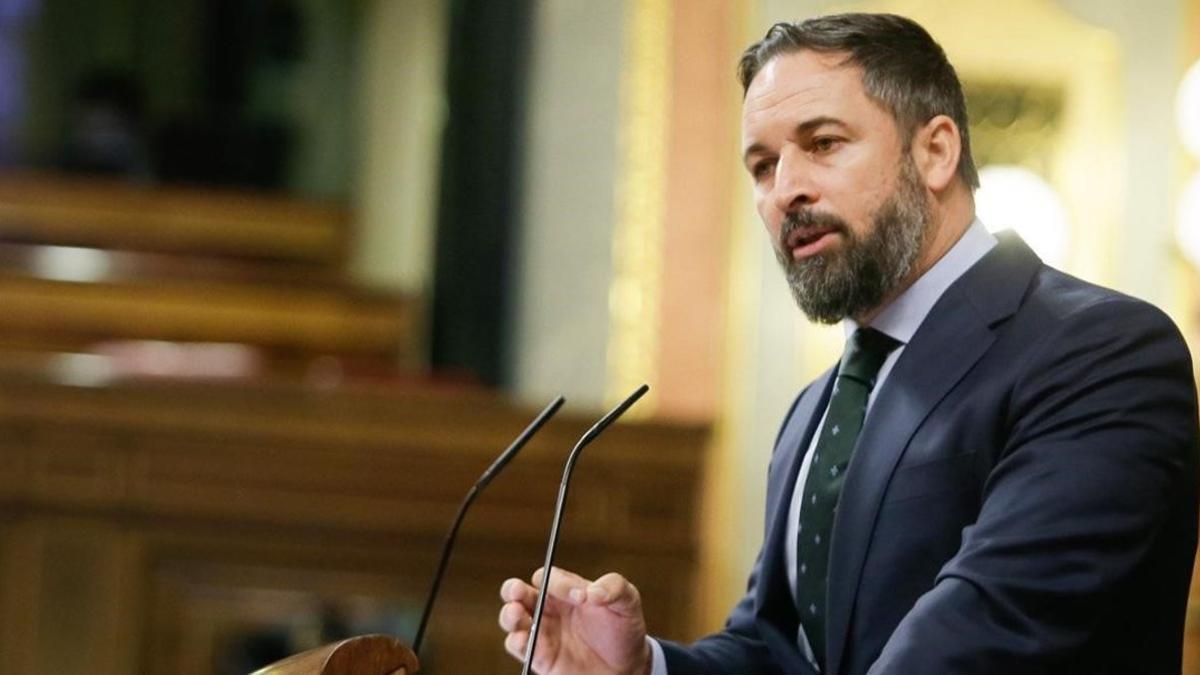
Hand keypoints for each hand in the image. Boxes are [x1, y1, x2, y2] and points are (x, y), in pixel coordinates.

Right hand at [498, 566, 651, 674]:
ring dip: (509, 614)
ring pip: (513, 619)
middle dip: (512, 589)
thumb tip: (592, 592)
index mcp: (565, 589)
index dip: (556, 582)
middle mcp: (549, 608)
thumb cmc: (624, 628)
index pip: (548, 577)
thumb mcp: (627, 601)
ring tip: (516, 614)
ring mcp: (542, 632)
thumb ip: (613, 587)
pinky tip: (522, 639)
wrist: (627, 666)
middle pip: (518, 592)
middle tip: (516, 591)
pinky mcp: (541, 657)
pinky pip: (519, 647)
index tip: (579, 596)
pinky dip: (516, 642)